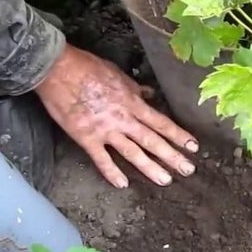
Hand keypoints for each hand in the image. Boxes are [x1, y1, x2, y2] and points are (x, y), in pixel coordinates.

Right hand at [36, 45, 198, 187]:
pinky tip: (123, 184)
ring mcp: (106, 130)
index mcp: (133, 103)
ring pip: (133, 152)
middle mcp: (124, 119)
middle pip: (153, 141)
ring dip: (150, 168)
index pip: (162, 123)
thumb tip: (149, 93)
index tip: (193, 147)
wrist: (58, 69)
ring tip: (166, 180)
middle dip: (172, 156)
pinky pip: (101, 159)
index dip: (179, 135)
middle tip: (188, 170)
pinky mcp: (86, 137)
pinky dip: (112, 172)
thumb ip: (135, 88)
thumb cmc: (88, 68)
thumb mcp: (118, 75)